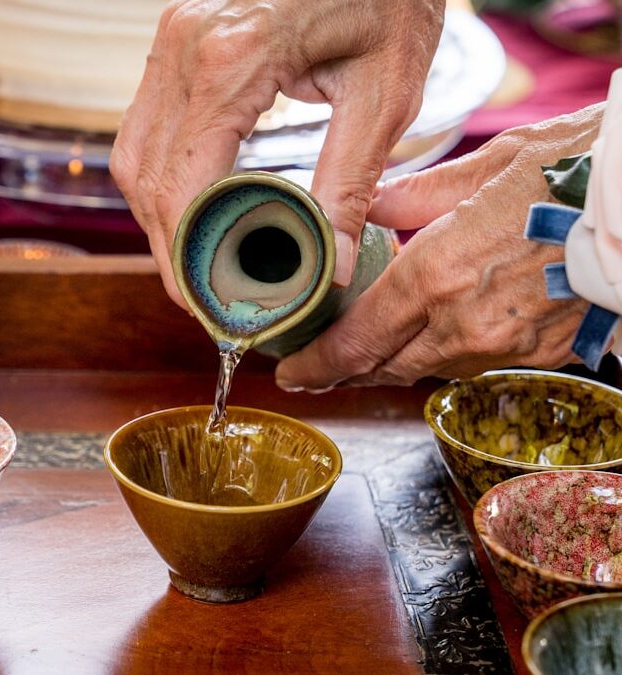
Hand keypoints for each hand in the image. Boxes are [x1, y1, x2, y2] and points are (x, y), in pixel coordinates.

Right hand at [110, 0, 443, 307]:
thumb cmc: (389, 0)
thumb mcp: (385, 92)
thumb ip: (350, 183)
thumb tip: (330, 267)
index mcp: (235, 57)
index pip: (182, 181)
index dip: (185, 253)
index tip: (205, 302)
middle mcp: (185, 45)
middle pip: (146, 175)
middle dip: (167, 246)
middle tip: (200, 295)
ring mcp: (171, 38)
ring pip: (132, 154)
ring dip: (156, 215)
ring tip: (193, 262)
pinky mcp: (174, 41)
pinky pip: (144, 126)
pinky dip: (159, 177)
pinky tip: (190, 209)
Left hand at [275, 105, 605, 390]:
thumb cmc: (578, 168)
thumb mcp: (488, 164)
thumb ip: (416, 196)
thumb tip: (371, 206)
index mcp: (438, 274)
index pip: (357, 340)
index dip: (317, 365)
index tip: (291, 373)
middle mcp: (465, 322)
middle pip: (385, 366)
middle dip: (344, 372)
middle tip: (314, 371)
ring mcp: (507, 344)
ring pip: (429, 368)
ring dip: (393, 362)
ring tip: (365, 353)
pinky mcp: (542, 352)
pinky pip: (475, 363)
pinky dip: (445, 354)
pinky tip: (433, 338)